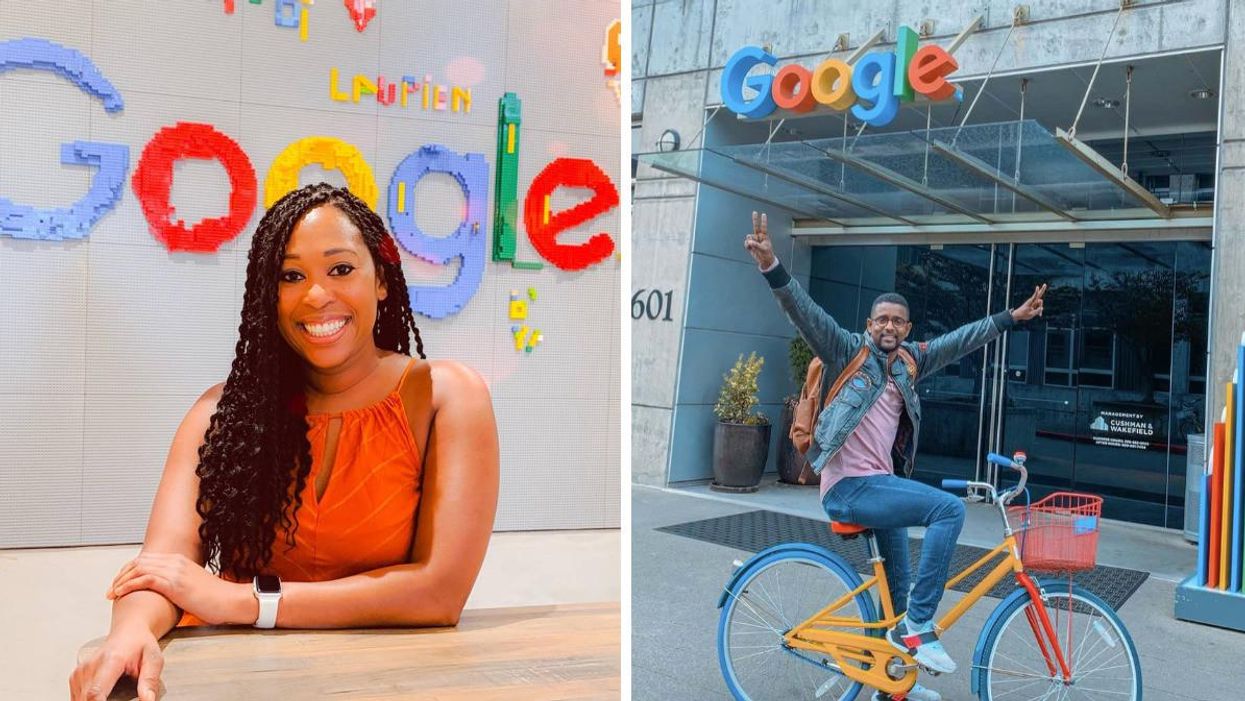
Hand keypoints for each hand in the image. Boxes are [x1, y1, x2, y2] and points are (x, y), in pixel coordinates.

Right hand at [69, 627, 162, 700]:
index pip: (96, 692)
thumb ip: (150, 681)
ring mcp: (80, 672)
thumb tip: (148, 700)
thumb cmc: (140, 644)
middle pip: (86, 699)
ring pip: (80, 700)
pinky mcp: (75, 678)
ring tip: (114, 696)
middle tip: (120, 699)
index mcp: (111, 660)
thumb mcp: (153, 659)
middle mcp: (91, 666)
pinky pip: (77, 698)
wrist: (128, 632)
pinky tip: (103, 698)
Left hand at [107, 552, 248, 625]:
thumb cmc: (215, 599)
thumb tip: (166, 594)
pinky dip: (128, 585)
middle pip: (139, 562)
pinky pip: (144, 579)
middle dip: (121, 574)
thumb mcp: (194, 587)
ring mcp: (175, 571)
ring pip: (138, 568)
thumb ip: (178, 585)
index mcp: (180, 560)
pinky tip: (120, 594)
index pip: (147, 559)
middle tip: (111, 588)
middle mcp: (176, 562)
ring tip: (111, 593)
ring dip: (120, 580)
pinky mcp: (174, 583)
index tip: (120, 582)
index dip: (129, 570)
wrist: (230, 601)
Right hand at [743, 211, 775, 269]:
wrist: (765, 261)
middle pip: (756, 227)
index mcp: (764, 237)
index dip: (763, 221)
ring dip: (750, 241)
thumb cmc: (767, 254)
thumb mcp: (763, 249)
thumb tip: (749, 241)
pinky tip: (750, 249)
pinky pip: (746, 243)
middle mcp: (758, 237)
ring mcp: (754, 241)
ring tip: (754, 247)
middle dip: (755, 220)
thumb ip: (756, 245)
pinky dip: (747, 246)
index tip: (763, 214)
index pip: (763, 227)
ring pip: (749, 237)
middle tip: (754, 212)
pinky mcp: (750, 245)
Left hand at [1011, 283, 1047, 321]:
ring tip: (1039, 315)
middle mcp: (1032, 301)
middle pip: (1039, 295)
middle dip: (1042, 290)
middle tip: (1045, 284)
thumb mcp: (1031, 314)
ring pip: (1040, 304)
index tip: (1037, 287)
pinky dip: (1039, 310)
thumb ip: (1037, 311)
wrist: (1018, 315)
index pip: (1034, 296)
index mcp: (1030, 302)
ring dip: (1040, 309)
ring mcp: (1033, 303)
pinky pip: (1039, 307)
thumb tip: (1042, 308)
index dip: (1036, 292)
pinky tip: (1039, 315)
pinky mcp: (1033, 305)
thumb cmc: (1023, 314)